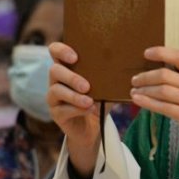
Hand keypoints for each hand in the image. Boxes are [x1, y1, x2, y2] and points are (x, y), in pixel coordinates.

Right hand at [46, 42, 104, 177]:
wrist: (94, 127)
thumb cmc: (99, 101)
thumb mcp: (105, 87)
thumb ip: (109, 76)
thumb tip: (125, 66)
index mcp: (67, 67)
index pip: (55, 51)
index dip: (61, 50)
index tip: (75, 57)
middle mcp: (56, 80)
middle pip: (54, 70)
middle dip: (71, 77)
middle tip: (87, 86)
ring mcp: (53, 97)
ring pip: (56, 91)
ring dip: (74, 96)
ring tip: (89, 101)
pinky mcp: (56, 113)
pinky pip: (62, 109)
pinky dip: (77, 109)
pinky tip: (89, 109)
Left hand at [130, 47, 178, 147]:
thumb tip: (164, 78)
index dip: (161, 52)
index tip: (147, 53)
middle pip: (165, 75)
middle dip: (146, 76)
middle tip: (135, 79)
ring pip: (162, 90)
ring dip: (144, 90)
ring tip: (134, 91)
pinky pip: (164, 108)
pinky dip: (148, 103)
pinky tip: (139, 101)